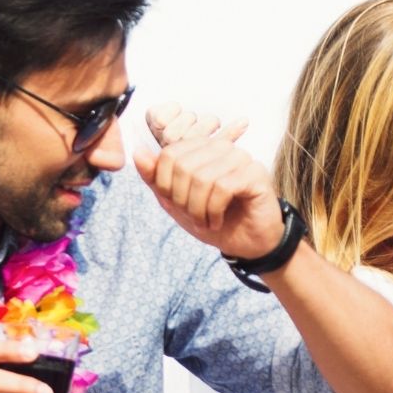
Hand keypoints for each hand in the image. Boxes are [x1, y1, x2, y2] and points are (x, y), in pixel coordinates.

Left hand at [131, 104, 282, 259]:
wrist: (248, 245)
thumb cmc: (216, 221)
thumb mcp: (177, 204)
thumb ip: (156, 179)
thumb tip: (137, 153)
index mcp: (202, 149)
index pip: (169, 155)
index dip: (166, 185)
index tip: (179, 206)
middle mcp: (221, 147)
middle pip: (183, 165)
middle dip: (183, 199)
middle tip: (194, 217)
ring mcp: (240, 157)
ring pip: (202, 177)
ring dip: (199, 209)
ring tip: (207, 222)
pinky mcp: (255, 173)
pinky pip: (222, 187)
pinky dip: (214, 210)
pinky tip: (218, 221)